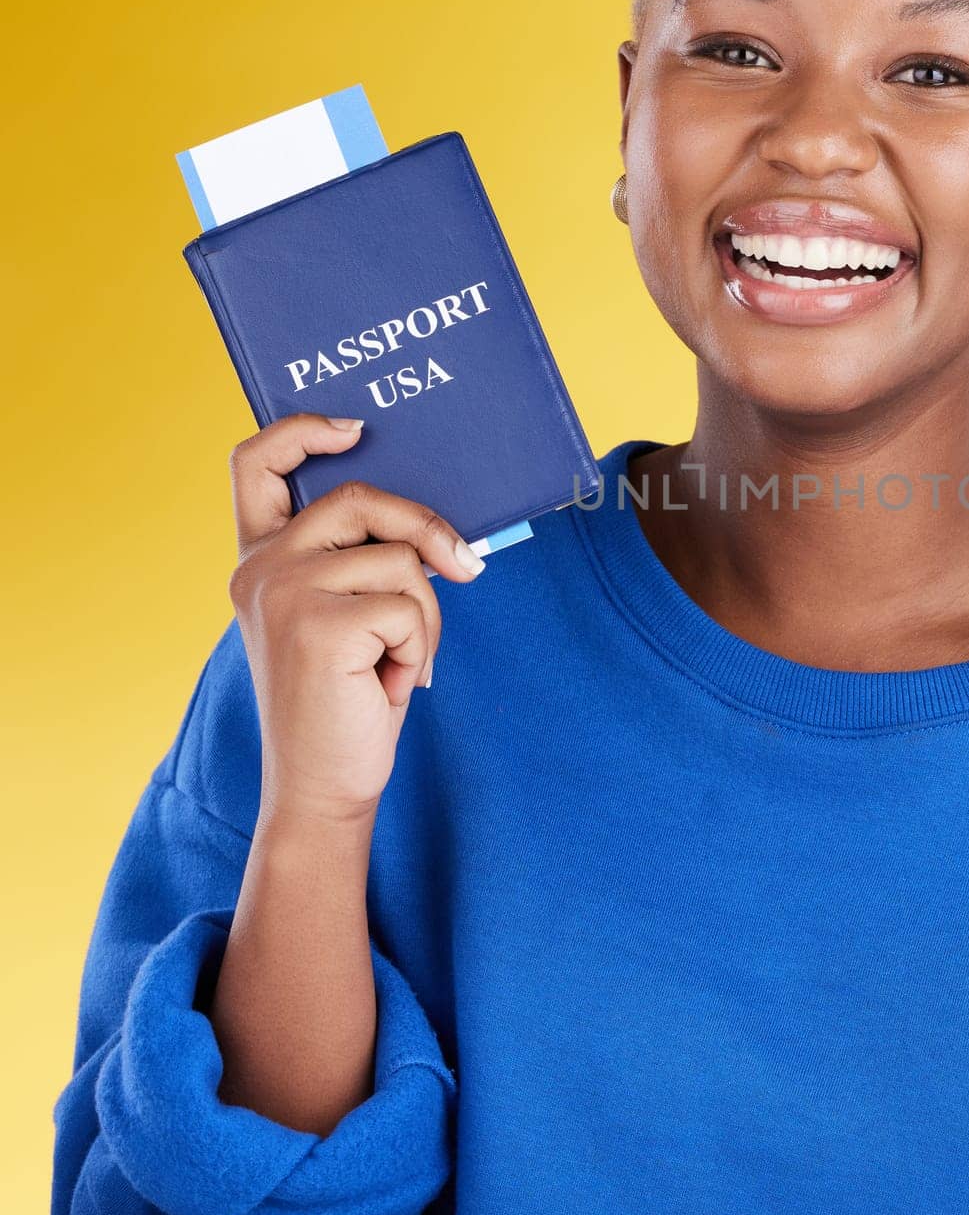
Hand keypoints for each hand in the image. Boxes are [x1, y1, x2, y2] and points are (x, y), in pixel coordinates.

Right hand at [226, 412, 483, 824]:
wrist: (324, 784)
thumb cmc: (347, 697)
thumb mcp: (345, 613)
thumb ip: (361, 559)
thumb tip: (433, 527)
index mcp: (259, 557)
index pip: (256, 463)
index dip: (303, 430)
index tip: (356, 429)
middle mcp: (260, 568)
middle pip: (361, 498)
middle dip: (427, 528)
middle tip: (465, 567)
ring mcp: (283, 594)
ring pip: (399, 559)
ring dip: (425, 614)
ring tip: (400, 662)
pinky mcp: (318, 627)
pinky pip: (409, 606)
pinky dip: (420, 647)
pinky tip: (392, 685)